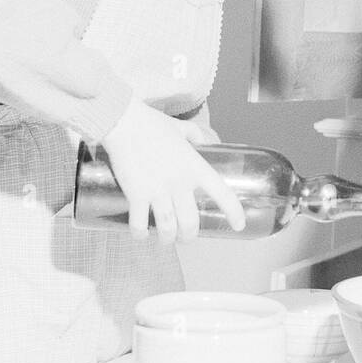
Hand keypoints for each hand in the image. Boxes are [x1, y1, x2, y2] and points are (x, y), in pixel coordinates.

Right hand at [99, 100, 244, 242]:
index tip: (238, 225)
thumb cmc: (151, 123)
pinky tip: (141, 235)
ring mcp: (158, 190)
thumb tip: (203, 141)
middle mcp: (180, 182)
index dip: (234, 212)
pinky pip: (139, 224)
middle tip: (185, 237)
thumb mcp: (181, 127)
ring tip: (166, 240)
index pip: (222, 193)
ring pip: (168, 228)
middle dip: (189, 236)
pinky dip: (140, 234)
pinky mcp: (136, 194)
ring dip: (168, 239)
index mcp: (195, 167)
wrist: (123, 122)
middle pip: (191, 222)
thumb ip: (195, 135)